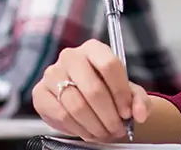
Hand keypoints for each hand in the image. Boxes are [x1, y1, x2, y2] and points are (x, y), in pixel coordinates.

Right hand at [33, 39, 151, 141]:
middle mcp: (70, 56)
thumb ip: (139, 100)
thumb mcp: (127, 92)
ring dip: (95, 126)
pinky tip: (88, 132)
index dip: (121, 93)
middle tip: (117, 129)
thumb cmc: (107, 91)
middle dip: (109, 116)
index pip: (109, 65)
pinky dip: (79, 129)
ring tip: (105, 133)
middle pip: (93, 89)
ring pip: (77, 106)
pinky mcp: (40, 93)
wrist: (84, 98)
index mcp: (93, 48)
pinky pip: (62, 115)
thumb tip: (139, 114)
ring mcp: (52, 74)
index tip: (127, 112)